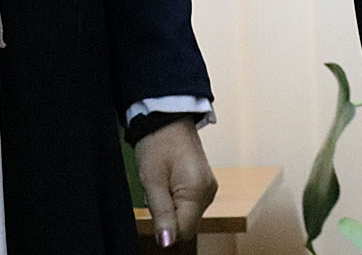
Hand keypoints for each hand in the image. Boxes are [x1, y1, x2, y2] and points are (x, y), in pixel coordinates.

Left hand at [135, 118, 216, 249]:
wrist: (167, 118)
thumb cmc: (158, 143)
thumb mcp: (152, 180)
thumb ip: (161, 213)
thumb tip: (166, 243)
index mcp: (198, 191)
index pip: (184, 231)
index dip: (165, 228)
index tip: (153, 208)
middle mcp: (208, 192)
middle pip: (186, 225)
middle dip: (167, 217)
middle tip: (156, 191)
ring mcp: (208, 189)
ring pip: (186, 216)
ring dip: (171, 208)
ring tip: (162, 183)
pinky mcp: (204, 186)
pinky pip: (189, 205)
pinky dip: (176, 201)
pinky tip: (168, 183)